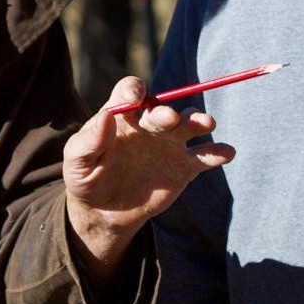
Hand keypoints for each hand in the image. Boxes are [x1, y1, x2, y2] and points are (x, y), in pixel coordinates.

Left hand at [64, 77, 235, 283]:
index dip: (133, 90)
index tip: (134, 98)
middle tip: (169, 119)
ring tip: (206, 124)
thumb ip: (88, 141)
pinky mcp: (184, 167)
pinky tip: (226, 153)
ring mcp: (170, 143)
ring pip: (188, 124)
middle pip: (162, 108)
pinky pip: (204, 156)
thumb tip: (105, 116)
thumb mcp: (76, 162)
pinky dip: (217, 152)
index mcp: (122, 115)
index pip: (130, 91)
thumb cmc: (86, 179)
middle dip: (166, 112)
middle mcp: (149, 123)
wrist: (104, 212)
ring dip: (198, 120)